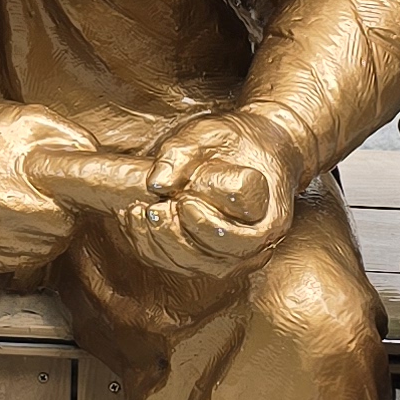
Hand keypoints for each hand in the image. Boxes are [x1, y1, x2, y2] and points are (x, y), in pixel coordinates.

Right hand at [0, 97, 108, 273]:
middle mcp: (2, 225)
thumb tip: (101, 166)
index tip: (74, 186)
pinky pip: (30, 257)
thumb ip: (73, 140)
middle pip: (65, 231)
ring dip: (50, 226)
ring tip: (28, 196)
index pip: (73, 214)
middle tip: (45, 185)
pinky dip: (31, 239)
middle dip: (65, 209)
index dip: (79, 197)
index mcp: (14, 193)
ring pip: (50, 247)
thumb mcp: (35, 119)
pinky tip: (16, 213)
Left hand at [116, 110, 299, 280]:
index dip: (206, 226)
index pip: (237, 240)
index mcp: (267, 220)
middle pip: (210, 261)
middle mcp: (255, 247)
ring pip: (189, 266)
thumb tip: (156, 183)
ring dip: (155, 243)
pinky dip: (148, 245)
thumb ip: (182, 153)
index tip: (183, 201)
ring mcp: (230, 256)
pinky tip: (132, 218)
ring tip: (135, 212)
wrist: (254, 147)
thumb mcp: (210, 133)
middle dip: (173, 238)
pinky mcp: (206, 255)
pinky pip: (175, 262)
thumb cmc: (236, 140)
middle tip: (153, 209)